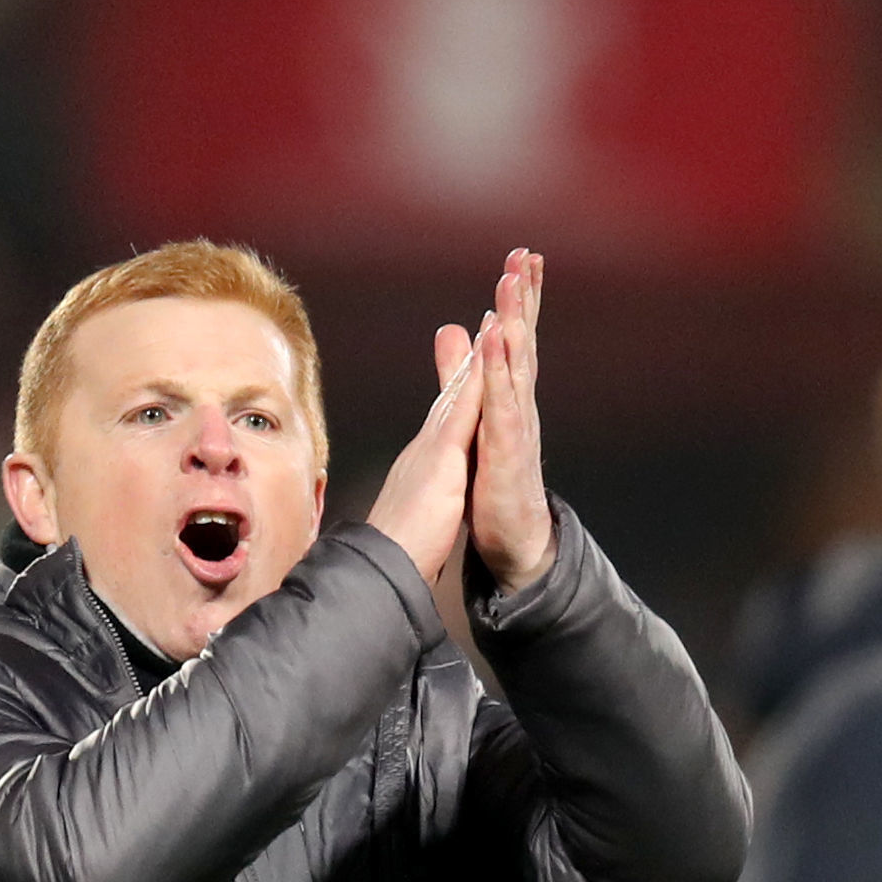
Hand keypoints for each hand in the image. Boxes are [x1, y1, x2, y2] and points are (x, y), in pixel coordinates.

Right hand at [365, 320, 484, 580]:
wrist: (384, 564)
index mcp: (424, 464)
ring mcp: (432, 447)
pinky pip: (463, 410)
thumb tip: (411, 503)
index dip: (461, 389)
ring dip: (477, 355)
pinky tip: (489, 354)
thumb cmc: (398, 548)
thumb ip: (415, 501)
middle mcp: (426, 447)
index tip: (473, 363)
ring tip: (496, 317)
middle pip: (453, 395)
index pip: (447, 420)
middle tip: (487, 319)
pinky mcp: (442, 455)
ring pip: (458, 392)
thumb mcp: (413, 515)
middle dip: (469, 359)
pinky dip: (476, 379)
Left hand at [468, 249, 553, 592]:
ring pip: (514, 369)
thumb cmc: (494, 480)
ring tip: (511, 289)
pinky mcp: (507, 455)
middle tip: (524, 257)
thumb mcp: (477, 423)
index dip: (517, 299)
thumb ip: (465, 378)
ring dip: (513, 327)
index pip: (511, 339)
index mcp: (507, 397)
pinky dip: (500, 379)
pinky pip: (503, 410)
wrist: (513, 538)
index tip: (521, 256)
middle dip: (522, 300)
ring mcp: (515, 429)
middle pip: (519, 343)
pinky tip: (497, 351)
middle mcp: (516, 405)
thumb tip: (460, 336)